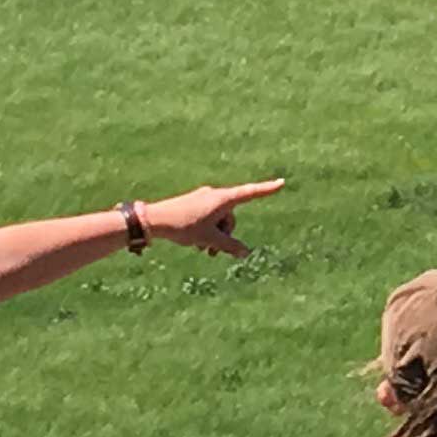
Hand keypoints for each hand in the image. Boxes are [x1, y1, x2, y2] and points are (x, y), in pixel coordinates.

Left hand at [139, 181, 280, 256]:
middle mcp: (215, 195)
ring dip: (215, 235)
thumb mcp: (210, 238)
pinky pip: (209, 217)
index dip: (267, 190)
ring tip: (203, 249)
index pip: (250, 193)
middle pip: (231, 217)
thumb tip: (245, 253)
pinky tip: (197, 243)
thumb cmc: (184, 226)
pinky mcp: (194, 204)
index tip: (282, 183)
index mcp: (223, 199)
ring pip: (220, 220)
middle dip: (226, 234)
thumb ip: (229, 246)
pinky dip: (208, 230)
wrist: (154, 219)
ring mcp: (204, 199)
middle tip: (212, 251)